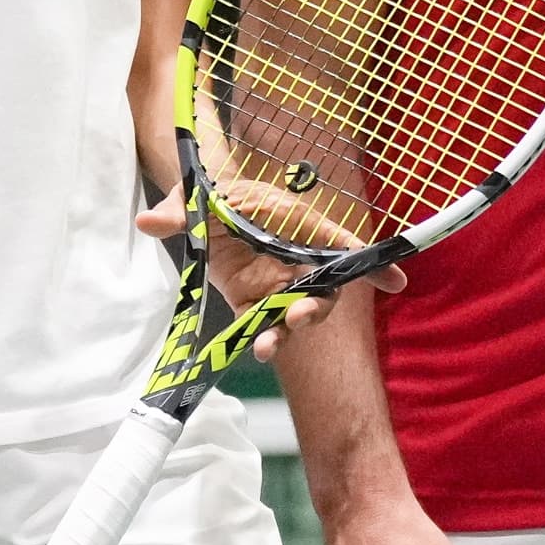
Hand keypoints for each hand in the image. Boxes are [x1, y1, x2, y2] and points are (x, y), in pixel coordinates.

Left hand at [134, 187, 405, 357]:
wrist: (200, 206)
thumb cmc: (213, 194)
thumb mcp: (196, 199)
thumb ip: (179, 212)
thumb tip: (148, 220)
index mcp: (295, 224)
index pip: (340, 244)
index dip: (371, 263)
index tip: (396, 280)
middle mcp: (294, 258)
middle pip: (322, 289)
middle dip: (316, 308)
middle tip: (298, 316)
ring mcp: (275, 283)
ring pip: (296, 313)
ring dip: (287, 331)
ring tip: (266, 346)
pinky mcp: (252, 302)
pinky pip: (265, 325)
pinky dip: (266, 339)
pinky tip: (257, 351)